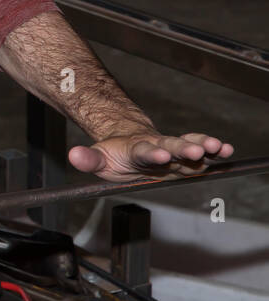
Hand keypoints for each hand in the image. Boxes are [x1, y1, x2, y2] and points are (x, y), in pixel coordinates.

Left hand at [69, 129, 233, 182]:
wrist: (130, 142)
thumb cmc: (117, 155)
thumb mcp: (99, 159)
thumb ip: (88, 159)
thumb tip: (73, 155)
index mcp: (136, 150)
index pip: (143, 151)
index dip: (151, 153)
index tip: (160, 154)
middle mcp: (158, 147)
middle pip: (171, 146)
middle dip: (184, 148)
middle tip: (197, 151)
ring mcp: (173, 150)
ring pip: (190, 145)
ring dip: (204, 146)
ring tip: (218, 147)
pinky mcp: (186, 155)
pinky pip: (203, 150)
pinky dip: (215, 150)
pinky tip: (227, 150)